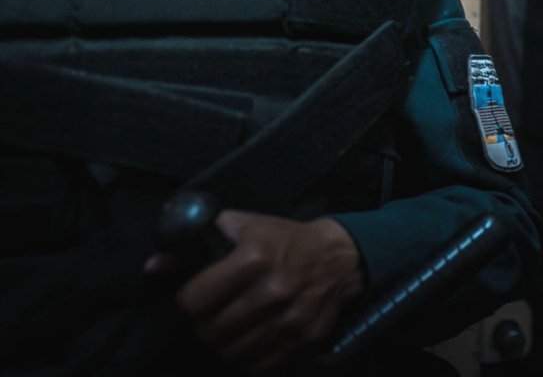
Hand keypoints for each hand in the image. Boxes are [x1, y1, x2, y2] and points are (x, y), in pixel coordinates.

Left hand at [146, 212, 366, 372]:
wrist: (340, 258)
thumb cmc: (283, 240)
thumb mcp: (241, 228)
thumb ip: (194, 245)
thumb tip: (153, 267)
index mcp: (254, 258)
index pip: (191, 302)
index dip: (190, 301)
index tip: (198, 297)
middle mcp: (272, 291)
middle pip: (208, 332)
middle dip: (204, 325)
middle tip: (214, 315)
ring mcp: (290, 320)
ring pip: (229, 353)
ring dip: (224, 344)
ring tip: (232, 328)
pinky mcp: (304, 341)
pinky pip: (257, 366)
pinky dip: (248, 356)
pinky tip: (253, 338)